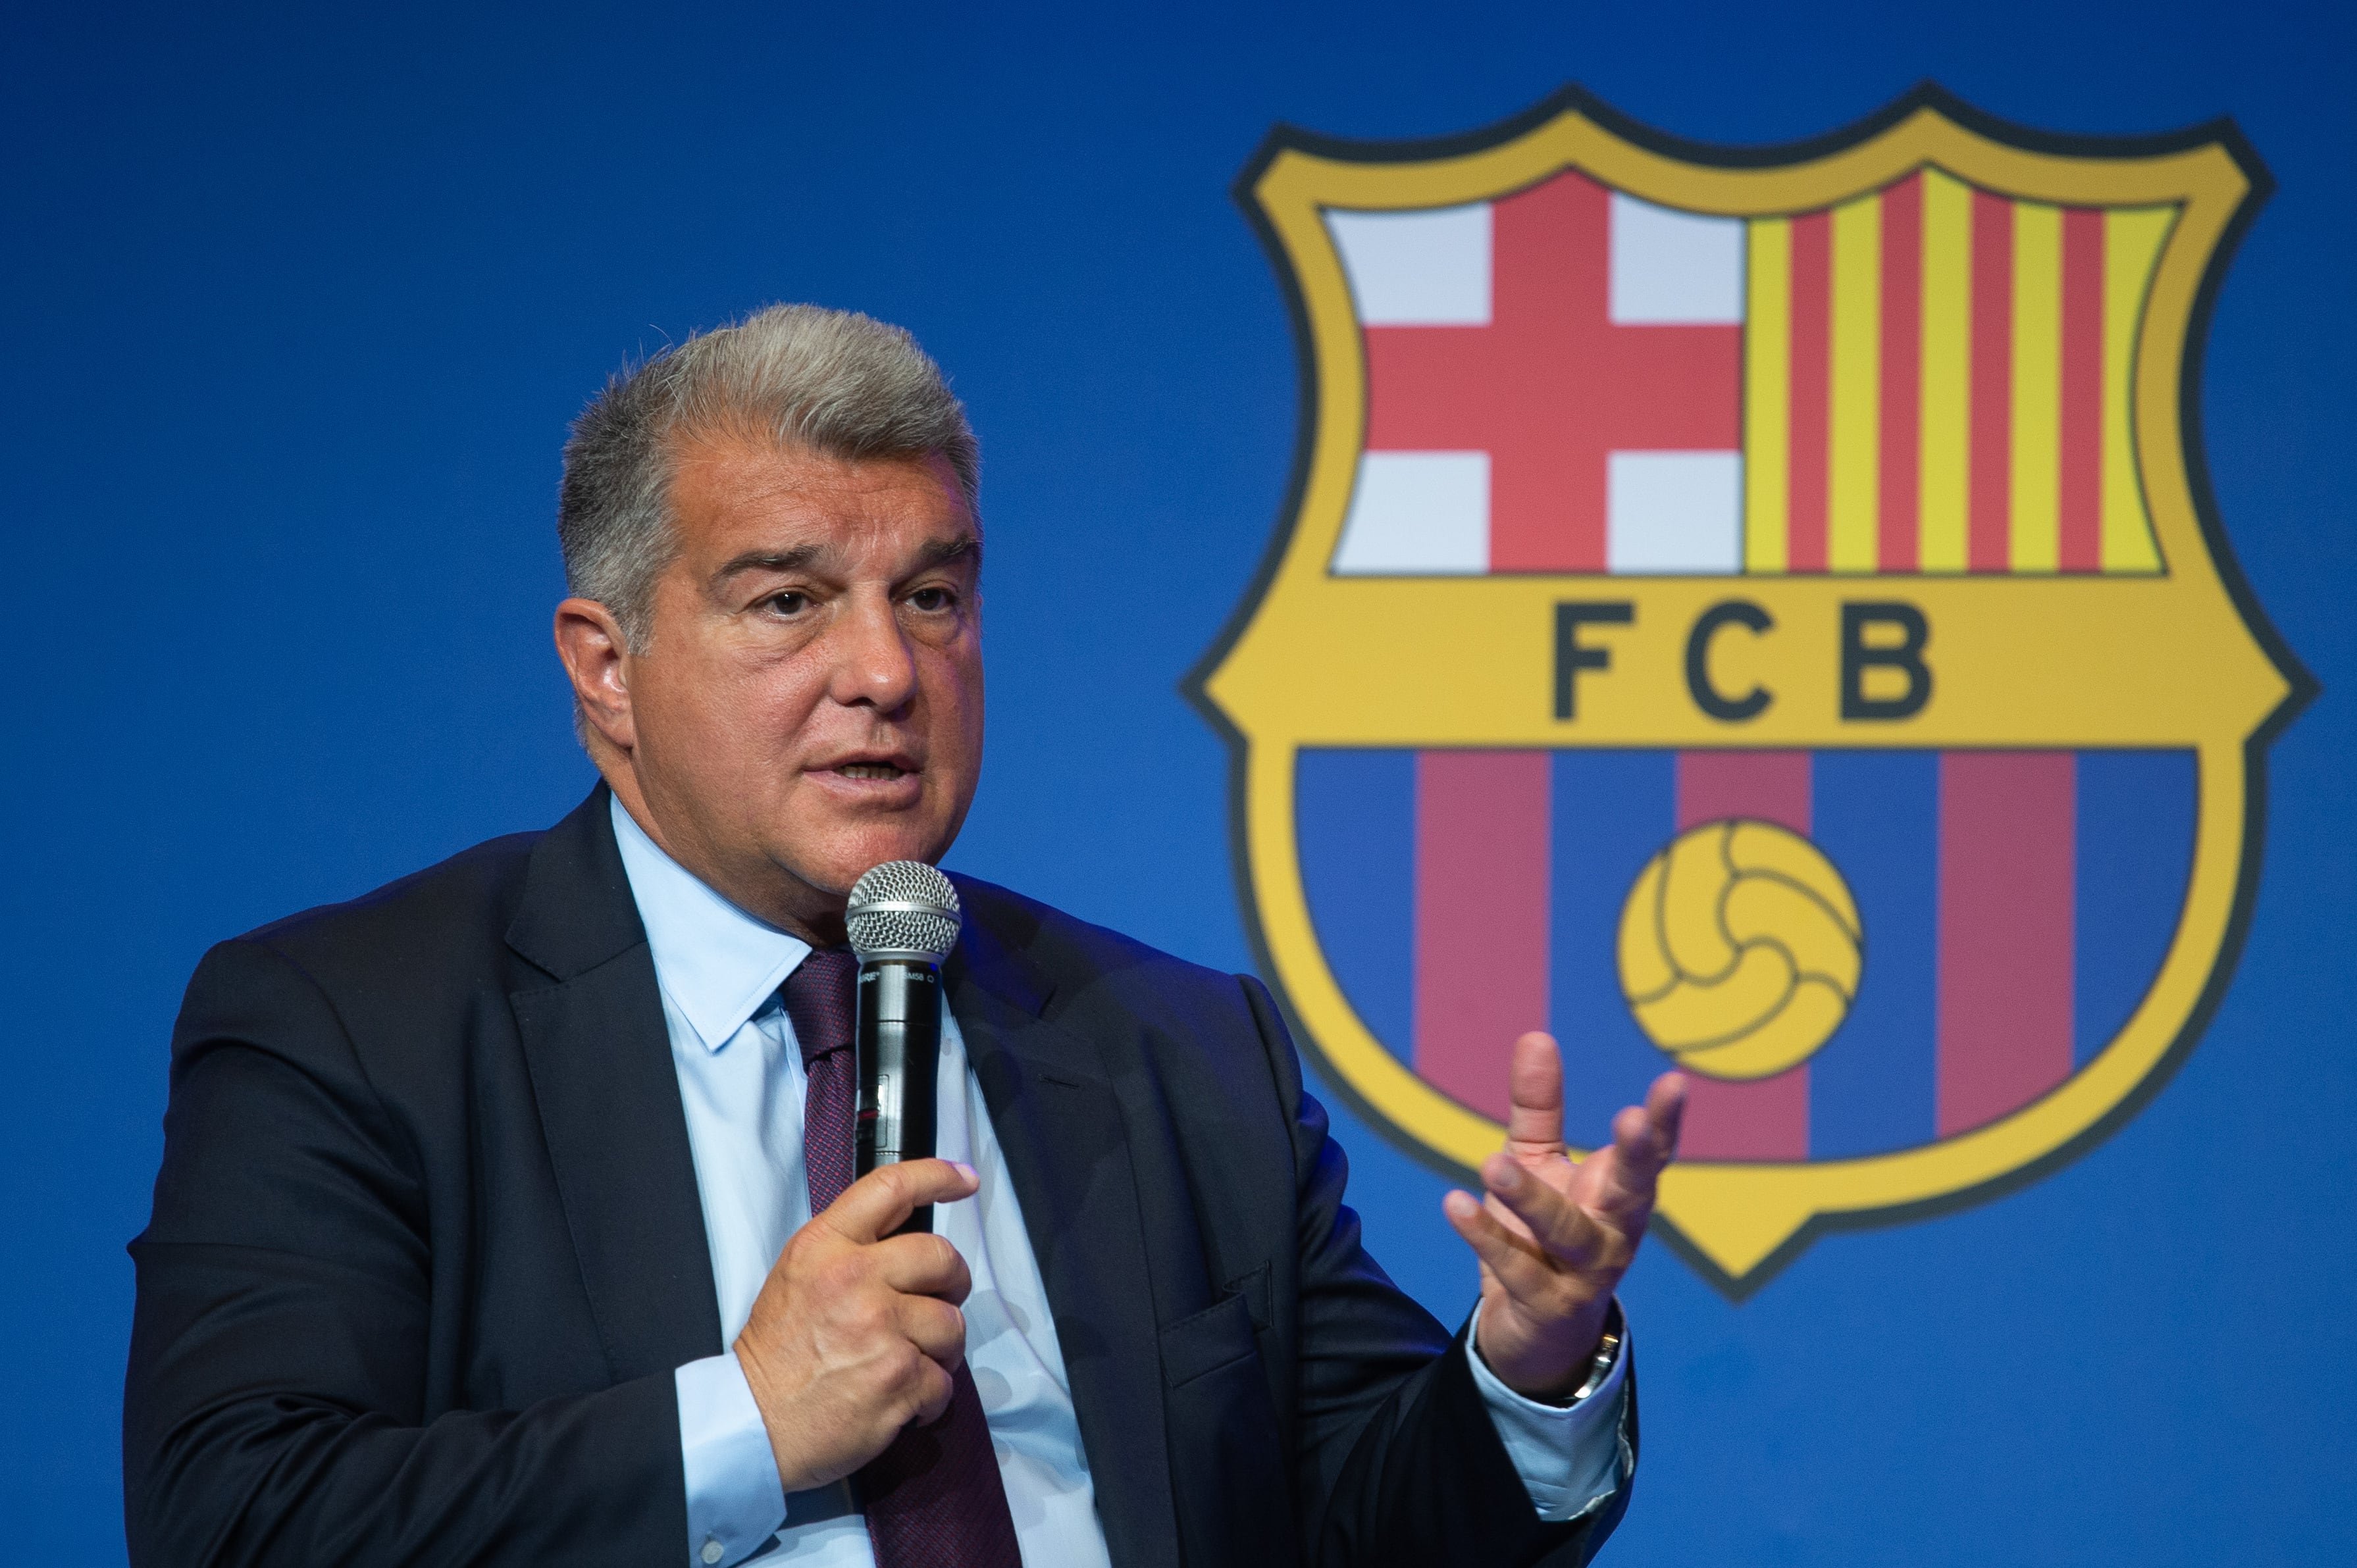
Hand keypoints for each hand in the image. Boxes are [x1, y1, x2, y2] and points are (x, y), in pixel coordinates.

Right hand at [733, 1158, 979, 1491]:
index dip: (938, 1176)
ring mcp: (879, 1328)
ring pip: (951, 1324)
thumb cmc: (775, 1356)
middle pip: (941, 1256)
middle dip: (952, 1281)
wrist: (754, 1423)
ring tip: (908, 1360)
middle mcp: (854, 1279)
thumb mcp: (796, 1276)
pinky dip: (930, 1395)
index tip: (964, 1179)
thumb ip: (846, 1249)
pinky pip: (944, 1380)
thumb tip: (903, 1241)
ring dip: (940, 1348)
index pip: (891, 1188)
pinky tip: (902, 1398)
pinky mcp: (899, 1378)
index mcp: (825, 1247)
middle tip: (941, 1299)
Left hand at [1442, 1035, 1684, 1399]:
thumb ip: (1538, 1106)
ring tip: (1493, 1163)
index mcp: (1619, 1194)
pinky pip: (1518, 1271)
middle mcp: (1614, 1234)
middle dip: (1636, 1156)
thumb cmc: (1545, 1234)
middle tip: (1630, 1119)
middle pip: (1634, 1193)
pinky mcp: (1547, 1306)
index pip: (1650, 1153)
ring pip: (1568, 1235)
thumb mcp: (1537, 1161)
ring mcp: (1585, 1275)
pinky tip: (1456, 1204)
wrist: (1536, 1332)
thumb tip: (1535, 1035)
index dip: (1665, 1120)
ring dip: (1533, 1200)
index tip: (1675, 1082)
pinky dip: (1487, 1238)